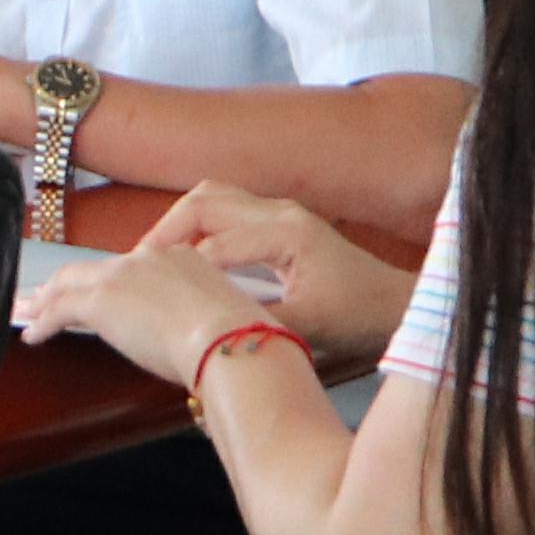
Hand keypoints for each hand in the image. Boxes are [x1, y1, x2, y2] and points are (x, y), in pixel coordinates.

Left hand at [17, 228, 305, 396]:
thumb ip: (194, 316)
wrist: (231, 341)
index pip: (131, 267)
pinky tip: (33, 336)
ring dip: (45, 300)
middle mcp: (147, 258)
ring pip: (69, 283)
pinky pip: (60, 310)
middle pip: (94, 268)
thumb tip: (183, 336)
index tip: (98, 293)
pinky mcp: (102, 300)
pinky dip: (42, 322)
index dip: (108, 281)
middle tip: (45, 297)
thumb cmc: (238, 341)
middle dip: (66, 283)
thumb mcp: (218, 316)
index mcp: (180, 256)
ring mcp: (122, 276)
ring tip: (29, 313)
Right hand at [143, 184, 415, 372]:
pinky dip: (195, 229)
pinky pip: (223, 212)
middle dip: (165, 232)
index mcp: (286, 233)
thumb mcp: (305, 327)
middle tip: (140, 269)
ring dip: (178, 225)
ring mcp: (279, 213)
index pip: (212, 243)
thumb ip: (254, 324)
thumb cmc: (357, 316)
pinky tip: (183, 261)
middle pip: (202, 201)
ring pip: (210, 200)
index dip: (176, 268)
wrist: (394, 306)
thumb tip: (205, 333)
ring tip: (156, 262)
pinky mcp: (277, 224)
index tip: (147, 294)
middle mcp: (280, 213)